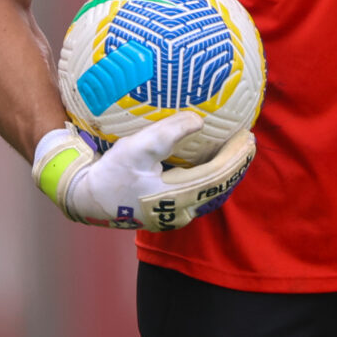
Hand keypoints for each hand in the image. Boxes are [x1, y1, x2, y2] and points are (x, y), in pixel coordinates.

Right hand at [35, 113, 255, 231]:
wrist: (87, 199)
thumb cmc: (110, 173)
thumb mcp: (136, 147)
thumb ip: (168, 133)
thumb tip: (198, 121)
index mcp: (177, 197)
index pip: (219, 175)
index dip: (237, 156)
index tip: (249, 136)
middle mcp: (181, 211)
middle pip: (220, 185)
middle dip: (236, 162)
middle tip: (247, 139)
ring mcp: (175, 216)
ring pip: (210, 191)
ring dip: (224, 170)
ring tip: (233, 148)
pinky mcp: (168, 213)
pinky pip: (198, 193)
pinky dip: (209, 175)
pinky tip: (209, 161)